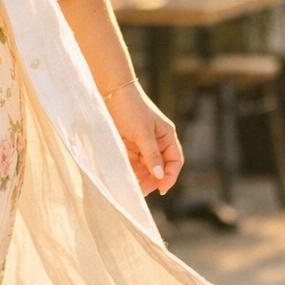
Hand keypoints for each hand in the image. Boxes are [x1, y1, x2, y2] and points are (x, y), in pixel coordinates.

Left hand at [102, 80, 182, 196]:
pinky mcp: (128, 144)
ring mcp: (142, 143)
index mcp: (166, 135)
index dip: (170, 176)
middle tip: (142, 192)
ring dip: (140, 177)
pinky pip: (132, 162)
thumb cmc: (130, 108)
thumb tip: (160, 176)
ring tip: (132, 187)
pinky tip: (125, 178)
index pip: (175, 160)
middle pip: (160, 167)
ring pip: (145, 167)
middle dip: (153, 180)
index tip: (161, 189)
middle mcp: (156, 141)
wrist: (109, 92)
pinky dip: (130, 171)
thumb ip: (151, 155)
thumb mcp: (142, 133)